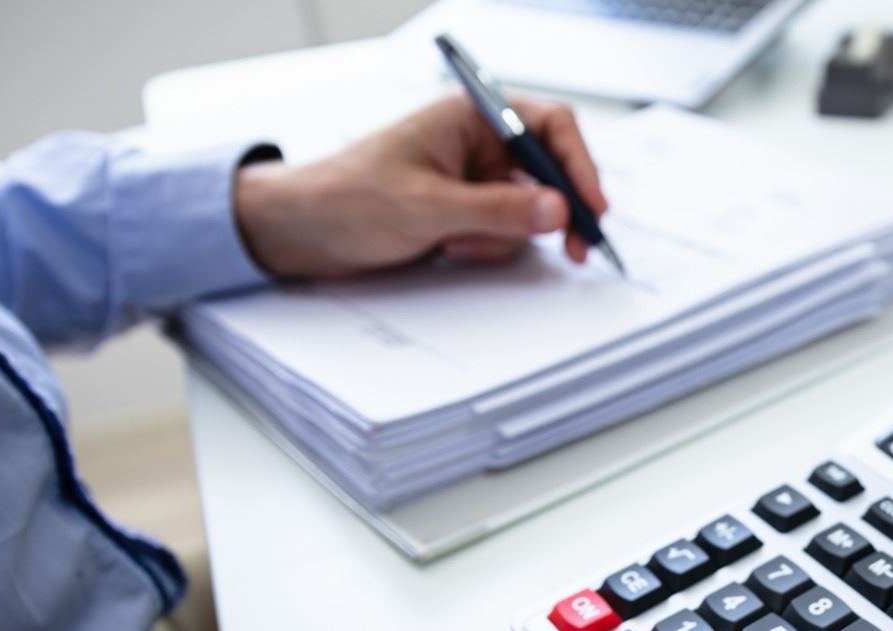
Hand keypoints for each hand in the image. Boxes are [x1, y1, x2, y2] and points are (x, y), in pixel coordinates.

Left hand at [233, 94, 608, 278]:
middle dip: (556, 211)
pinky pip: (504, 234)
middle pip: (548, 172)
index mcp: (469, 117)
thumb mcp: (428, 206)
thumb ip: (498, 209)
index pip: (548, 126)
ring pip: (528, 211)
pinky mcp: (465, 214)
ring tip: (457, 244)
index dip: (577, 165)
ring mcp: (472, 181)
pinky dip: (486, 249)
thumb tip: (556, 210)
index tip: (591, 206)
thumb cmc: (347, 197)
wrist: (301, 232)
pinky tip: (447, 251)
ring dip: (504, 237)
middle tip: (574, 247)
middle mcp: (476, 144)